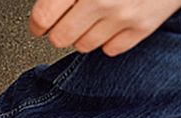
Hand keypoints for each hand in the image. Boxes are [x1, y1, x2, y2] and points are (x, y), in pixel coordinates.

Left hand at [29, 0, 180, 55]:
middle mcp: (102, 0)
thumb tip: (43, 5)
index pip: (43, 18)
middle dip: (59, 30)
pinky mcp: (143, 27)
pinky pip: (110, 49)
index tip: (39, 24)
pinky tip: (111, 22)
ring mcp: (124, 16)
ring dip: (83, 34)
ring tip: (92, 17)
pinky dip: (107, 39)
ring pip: (83, 46)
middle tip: (66, 20)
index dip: (37, 24)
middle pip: (60, 38)